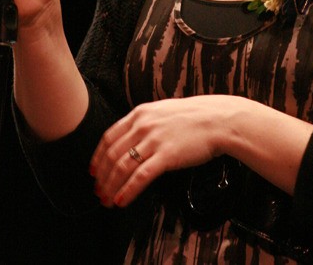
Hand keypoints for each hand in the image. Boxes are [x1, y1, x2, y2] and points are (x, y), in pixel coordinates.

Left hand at [89, 95, 232, 207]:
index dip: (98, 157)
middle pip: (112, 155)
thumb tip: (131, 141)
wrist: (218, 120)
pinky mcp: (166, 156)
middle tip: (99, 192)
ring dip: (112, 187)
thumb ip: (146, 123)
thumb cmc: (195, 117)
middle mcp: (143, 125)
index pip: (109, 137)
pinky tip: (122, 200)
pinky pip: (140, 176)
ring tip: (108, 200)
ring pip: (122, 168)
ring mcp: (154, 140)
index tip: (93, 172)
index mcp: (140, 113)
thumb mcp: (163, 111)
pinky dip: (128, 191)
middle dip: (102, 177)